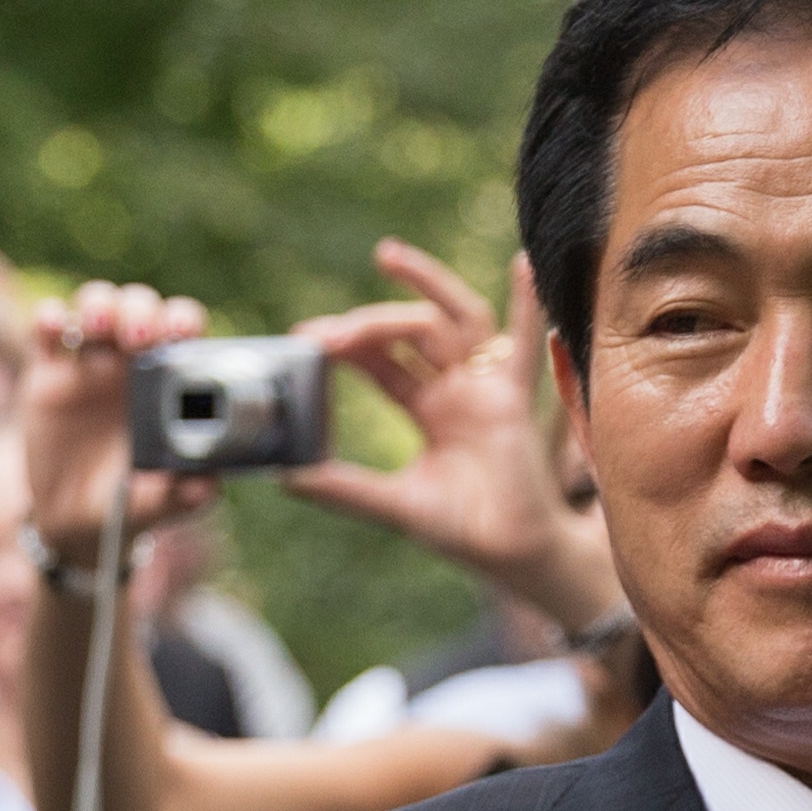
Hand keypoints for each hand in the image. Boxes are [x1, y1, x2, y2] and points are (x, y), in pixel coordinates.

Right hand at [18, 281, 218, 582]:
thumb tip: (204, 486)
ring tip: (99, 326)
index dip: (182, 321)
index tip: (180, 333)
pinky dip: (49, 317)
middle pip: (139, 306)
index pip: (181, 329)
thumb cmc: (131, 502)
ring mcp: (88, 362)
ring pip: (96, 304)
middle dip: (141, 310)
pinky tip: (53, 326)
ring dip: (100, 303)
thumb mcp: (160, 503)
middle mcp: (131, 360)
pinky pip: (47, 329)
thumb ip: (185, 493)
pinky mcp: (47, 371)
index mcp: (168, 379)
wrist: (76, 520)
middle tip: (139, 338)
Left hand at [288, 246, 620, 630]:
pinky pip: (522, 344)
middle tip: (326, 331)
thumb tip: (285, 477)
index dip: (347, 343)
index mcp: (429, 407)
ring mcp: (485, 388)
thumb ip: (344, 488)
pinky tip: (520, 264)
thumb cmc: (463, 529)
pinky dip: (526, 304)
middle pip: (411, 332)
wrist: (511, 554)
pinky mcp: (511, 399)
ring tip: (387, 255)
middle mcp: (457, 388)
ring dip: (425, 283)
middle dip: (368, 323)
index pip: (382, 360)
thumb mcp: (392, 503)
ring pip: (454, 319)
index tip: (306, 339)